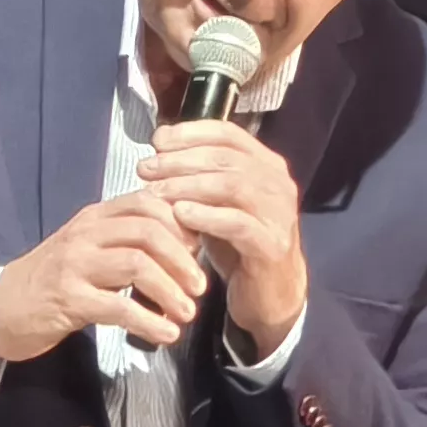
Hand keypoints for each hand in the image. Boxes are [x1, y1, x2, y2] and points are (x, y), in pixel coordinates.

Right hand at [0, 194, 206, 361]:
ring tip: (187, 313)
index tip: (198, 252)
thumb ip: (127, 241)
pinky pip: (118, 307)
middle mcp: (85, 234)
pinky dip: (149, 321)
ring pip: (136, 265)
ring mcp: (74, 265)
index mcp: (95, 217)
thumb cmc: (52, 280)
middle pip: (148, 231)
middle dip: (183, 260)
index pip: (147, 203)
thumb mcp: (89, 249)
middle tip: (200, 288)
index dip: (181, 224)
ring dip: (171, 290)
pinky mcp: (68, 300)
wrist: (0, 308)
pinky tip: (166, 334)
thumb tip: (184, 244)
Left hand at [138, 119, 306, 350]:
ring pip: (232, 186)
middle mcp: (278, 183)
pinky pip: (238, 223)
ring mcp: (280, 213)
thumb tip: (160, 146)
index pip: (228, 134)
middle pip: (225, 158)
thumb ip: (199, 176)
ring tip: (156, 191)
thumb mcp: (218, 203)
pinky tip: (180, 214)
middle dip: (180, 160)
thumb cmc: (238, 244)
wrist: (269, 294)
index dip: (190, 133)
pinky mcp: (273, 244)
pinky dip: (206, 215)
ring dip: (188, 185)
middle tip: (146, 168)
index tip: (157, 140)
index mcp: (267, 165)